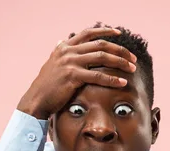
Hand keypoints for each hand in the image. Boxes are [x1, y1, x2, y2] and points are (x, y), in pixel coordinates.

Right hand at [17, 27, 137, 119]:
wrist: (36, 100)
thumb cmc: (46, 86)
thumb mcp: (52, 63)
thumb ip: (60, 52)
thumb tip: (62, 40)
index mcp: (64, 47)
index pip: (88, 33)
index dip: (105, 31)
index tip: (119, 34)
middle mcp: (68, 51)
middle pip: (100, 45)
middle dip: (119, 50)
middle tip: (132, 58)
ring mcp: (70, 63)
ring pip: (102, 57)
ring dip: (120, 62)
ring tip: (132, 68)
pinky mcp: (73, 76)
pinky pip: (98, 76)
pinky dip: (112, 79)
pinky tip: (122, 82)